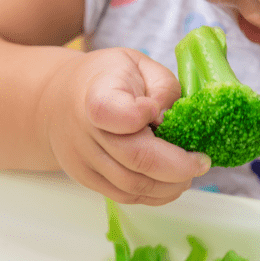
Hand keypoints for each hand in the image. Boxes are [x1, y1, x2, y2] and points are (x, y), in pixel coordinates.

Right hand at [37, 47, 209, 205]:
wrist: (58, 102)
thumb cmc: (106, 80)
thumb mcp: (137, 64)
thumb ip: (162, 85)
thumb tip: (169, 118)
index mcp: (96, 95)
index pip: (112, 112)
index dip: (141, 116)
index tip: (156, 112)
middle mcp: (85, 132)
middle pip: (135, 159)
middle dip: (178, 167)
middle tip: (201, 162)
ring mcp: (84, 161)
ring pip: (133, 186)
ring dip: (170, 186)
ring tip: (188, 173)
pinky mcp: (87, 181)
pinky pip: (126, 197)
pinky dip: (155, 195)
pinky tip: (170, 183)